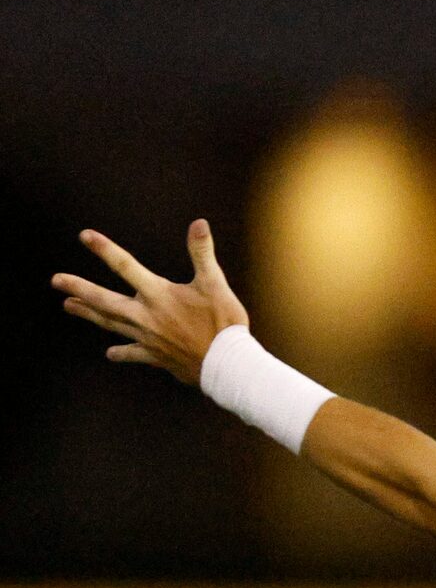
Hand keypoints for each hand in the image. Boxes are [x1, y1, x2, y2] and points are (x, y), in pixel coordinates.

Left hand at [53, 220, 248, 384]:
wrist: (227, 364)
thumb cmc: (223, 323)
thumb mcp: (216, 284)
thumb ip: (202, 253)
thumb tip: (199, 223)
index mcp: (159, 294)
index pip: (125, 266)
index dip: (104, 249)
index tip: (85, 236)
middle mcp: (146, 315)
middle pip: (104, 300)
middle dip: (79, 288)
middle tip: (56, 281)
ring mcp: (147, 337)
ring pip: (110, 323)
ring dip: (88, 313)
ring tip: (68, 305)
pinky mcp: (155, 355)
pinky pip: (132, 353)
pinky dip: (120, 352)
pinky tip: (110, 353)